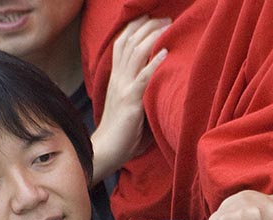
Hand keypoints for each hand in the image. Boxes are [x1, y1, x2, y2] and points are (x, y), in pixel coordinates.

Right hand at [90, 15, 169, 184]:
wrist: (106, 150)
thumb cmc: (122, 132)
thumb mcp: (129, 105)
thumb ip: (139, 90)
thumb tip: (160, 83)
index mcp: (116, 78)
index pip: (121, 44)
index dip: (134, 27)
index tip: (149, 16)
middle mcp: (117, 79)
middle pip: (129, 42)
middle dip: (147, 26)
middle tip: (165, 18)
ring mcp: (123, 89)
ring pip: (135, 54)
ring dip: (152, 37)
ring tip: (167, 26)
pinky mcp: (130, 102)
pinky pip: (142, 79)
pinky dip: (154, 64)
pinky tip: (164, 53)